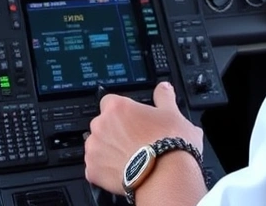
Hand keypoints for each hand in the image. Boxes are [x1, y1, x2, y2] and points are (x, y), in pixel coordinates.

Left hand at [84, 81, 202, 194]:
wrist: (166, 176)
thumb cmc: (170, 144)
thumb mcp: (172, 113)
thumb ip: (163, 97)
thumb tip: (163, 88)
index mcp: (117, 107)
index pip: (111, 102)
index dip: (123, 112)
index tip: (133, 120)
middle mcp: (100, 125)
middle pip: (103, 124)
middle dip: (115, 132)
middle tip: (135, 141)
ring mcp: (94, 148)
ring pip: (98, 146)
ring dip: (109, 150)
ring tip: (131, 159)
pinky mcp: (92, 170)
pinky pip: (95, 168)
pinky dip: (106, 171)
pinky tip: (124, 172)